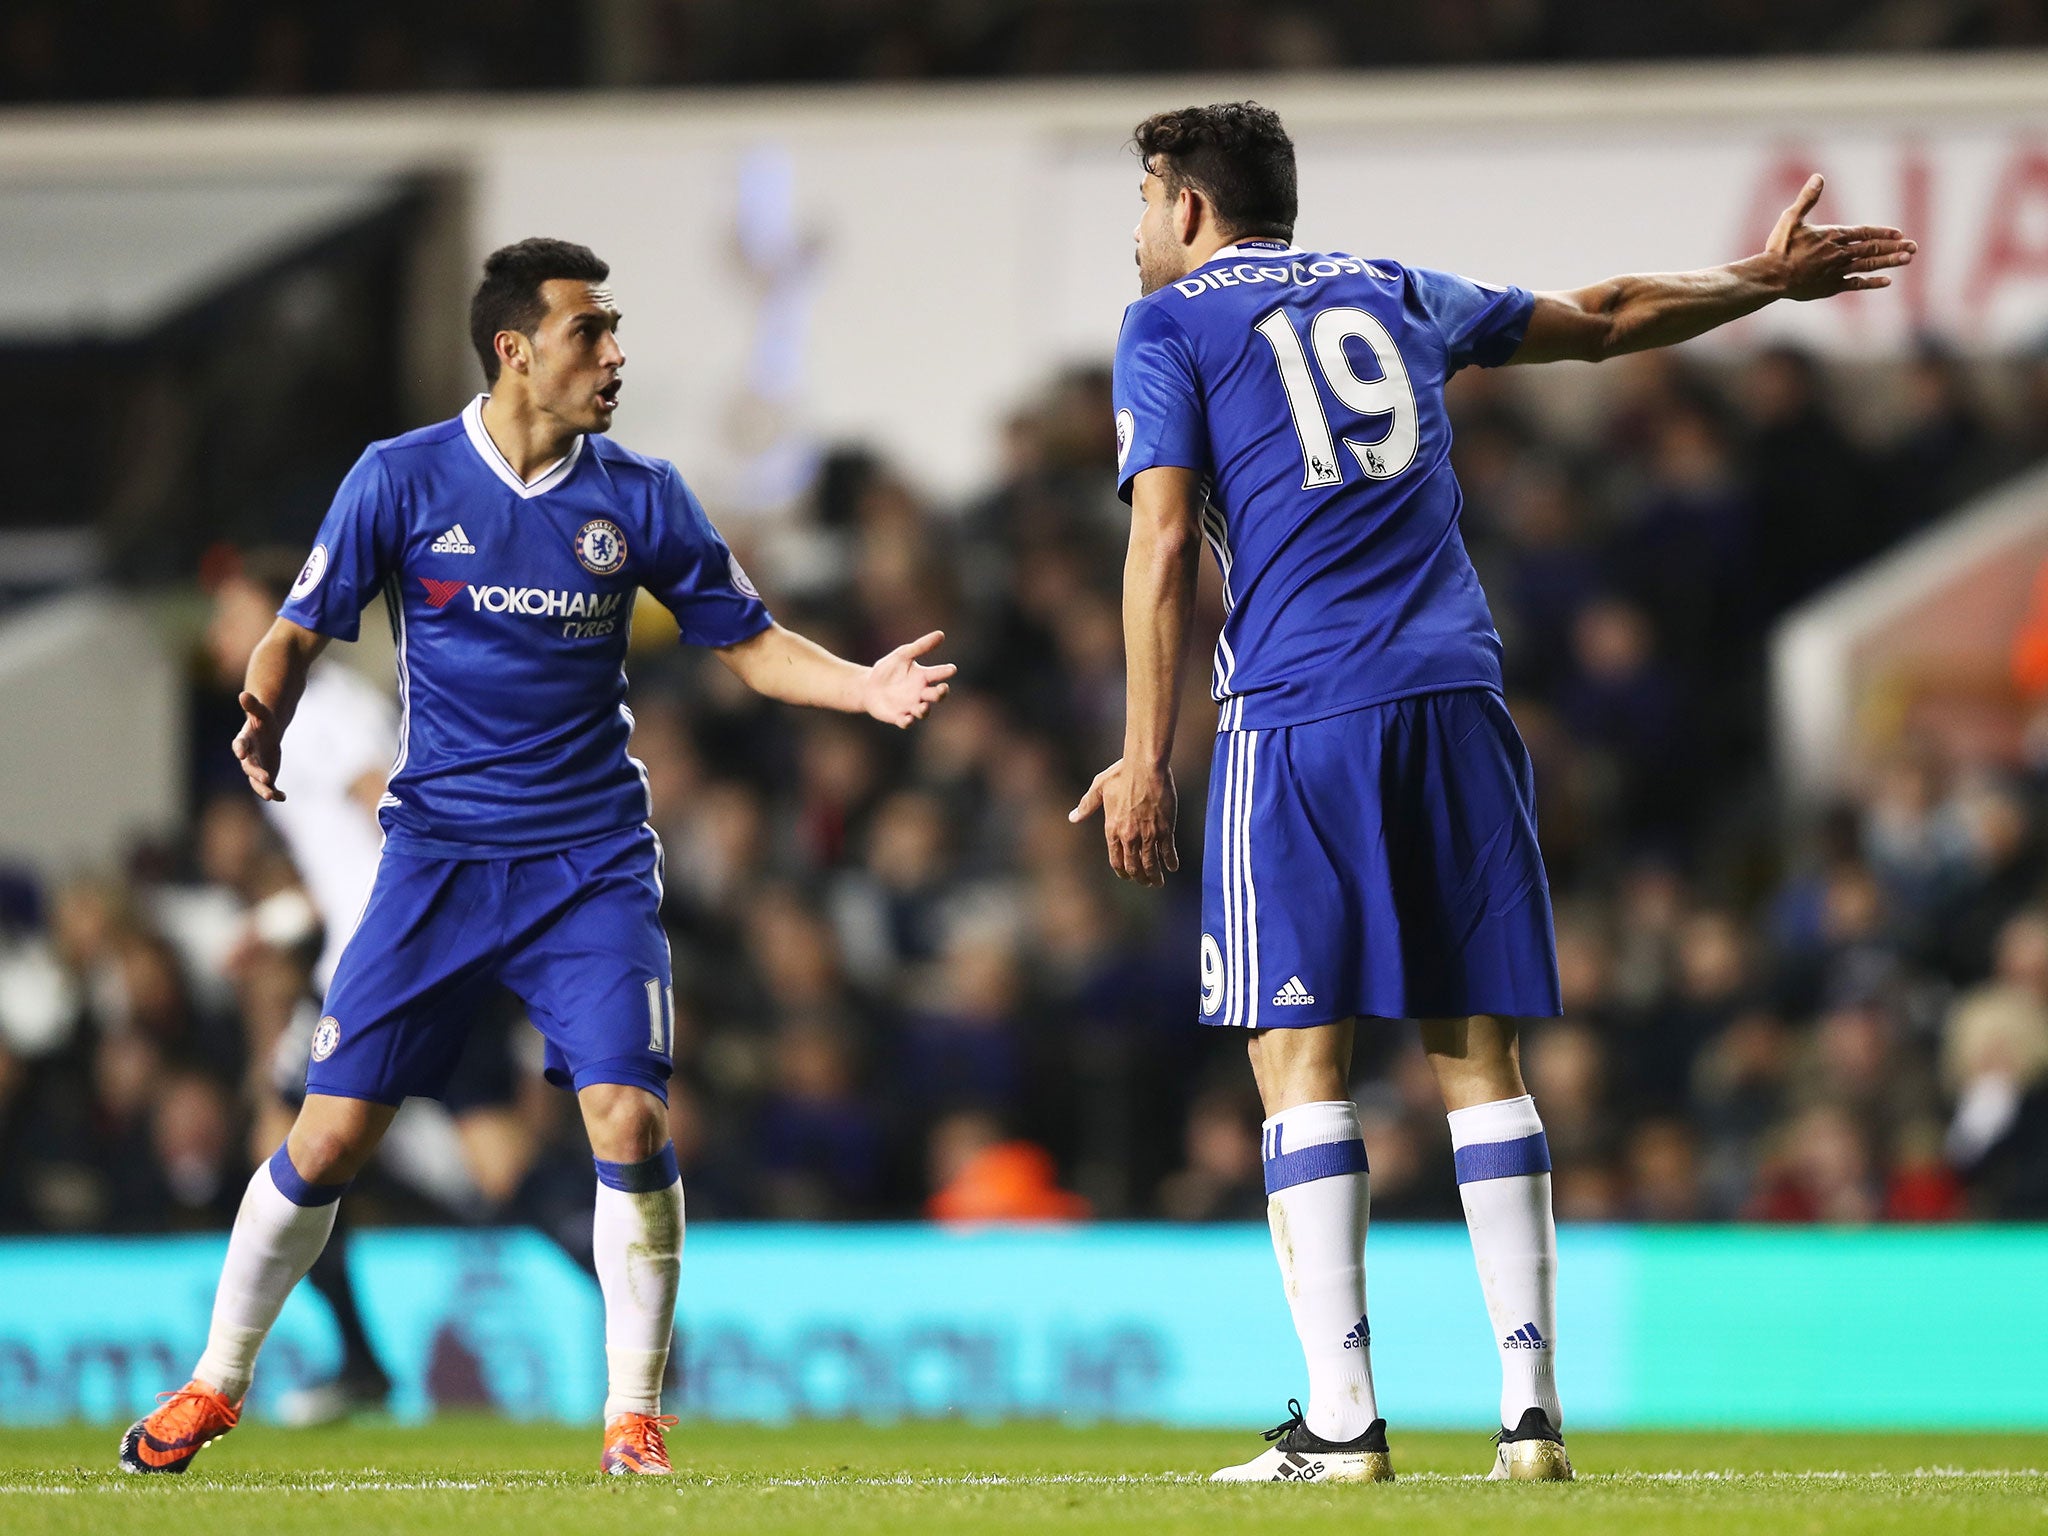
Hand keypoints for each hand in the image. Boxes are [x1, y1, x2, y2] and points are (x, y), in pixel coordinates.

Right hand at [232, 690, 285, 801]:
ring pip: (256, 781)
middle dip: (256, 773)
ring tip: (270, 796)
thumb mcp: (262, 713)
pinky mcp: (266, 775)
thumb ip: (253, 706)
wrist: (268, 732)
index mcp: (244, 740)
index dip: (240, 748)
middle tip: (266, 778)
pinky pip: (270, 787)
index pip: (239, 744)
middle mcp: (248, 757)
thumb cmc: (263, 721)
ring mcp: (257, 768)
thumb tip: (244, 693)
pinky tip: (283, 797)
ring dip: (263, 789)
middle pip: (249, 767)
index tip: (241, 753)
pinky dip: (275, 793)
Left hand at [863, 630, 955, 727]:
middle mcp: (920, 693)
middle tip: (942, 688)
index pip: (938, 674)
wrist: (868, 686)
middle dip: (941, 693)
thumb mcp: (903, 655)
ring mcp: (910, 706)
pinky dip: (907, 721)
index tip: (951, 669)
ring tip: (923, 707)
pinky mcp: (898, 716)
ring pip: (923, 711)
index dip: (946, 672)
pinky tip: (907, 719)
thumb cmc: (889, 669)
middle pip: (936, 695)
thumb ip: (920, 646)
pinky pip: (906, 722)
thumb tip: (941, 634)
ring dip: (924, 710)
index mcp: (923, 677)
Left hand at [1069, 758, 1177, 887]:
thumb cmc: (1121, 774)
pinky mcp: (1165, 829)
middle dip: (1140, 878)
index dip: (1122, 872)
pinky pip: (1168, 851)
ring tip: (1158, 882)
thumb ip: (1086, 806)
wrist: (1145, 767)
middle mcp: (1129, 836)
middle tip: (1146, 882)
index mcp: (1112, 829)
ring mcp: (1148, 834)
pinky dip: (1170, 861)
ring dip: (1154, 876)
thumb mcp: (1099, 788)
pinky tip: (1173, 867)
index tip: (1128, 876)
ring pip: (1151, 864)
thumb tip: (1072, 817)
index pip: (1116, 860)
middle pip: (1134, 866)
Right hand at [1767, 174, 1915, 301]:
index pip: (1864, 233)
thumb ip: (1807, 199)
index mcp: (1832, 236)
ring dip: (1889, 261)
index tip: (1899, 233)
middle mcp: (1839, 253)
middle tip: (1914, 246)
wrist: (1771, 277)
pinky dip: (1871, 282)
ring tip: (1907, 258)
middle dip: (1894, 247)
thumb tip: (1818, 177)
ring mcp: (1837, 271)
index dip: (1882, 233)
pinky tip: (1887, 281)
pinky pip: (1856, 284)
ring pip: (1869, 264)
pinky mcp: (1831, 287)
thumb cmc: (1779, 248)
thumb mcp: (1791, 218)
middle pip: (1872, 248)